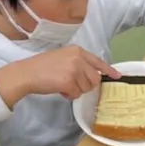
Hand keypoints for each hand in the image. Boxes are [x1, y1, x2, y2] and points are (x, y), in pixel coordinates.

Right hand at [0, 47, 120, 107]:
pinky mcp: (69, 81)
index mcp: (77, 51)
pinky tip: (60, 90)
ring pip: (86, 87)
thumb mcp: (63, 58)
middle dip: (86, 85)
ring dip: (76, 90)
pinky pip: (77, 94)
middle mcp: (78, 58)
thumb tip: (92, 77)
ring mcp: (74, 69)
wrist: (27, 73)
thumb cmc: (42, 67)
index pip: (98, 61)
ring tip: (63, 85)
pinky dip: (70, 95)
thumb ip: (78, 63)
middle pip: (94, 78)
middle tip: (73, 85)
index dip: (108, 70)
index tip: (117, 76)